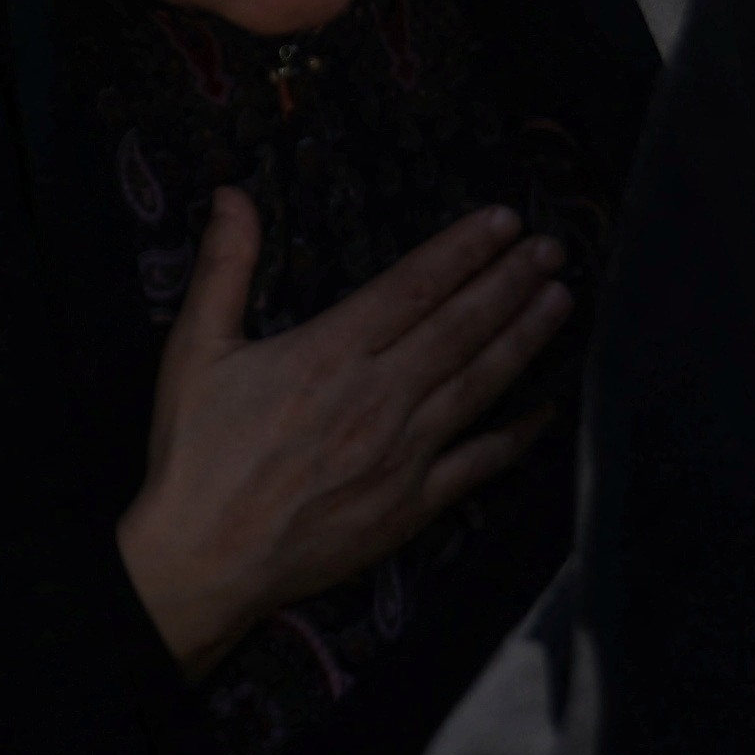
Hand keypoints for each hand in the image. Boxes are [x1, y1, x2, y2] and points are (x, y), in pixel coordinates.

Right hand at [114, 192, 571, 674]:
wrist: (203, 559)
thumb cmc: (195, 454)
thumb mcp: (194, 349)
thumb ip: (224, 267)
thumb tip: (231, 195)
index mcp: (329, 352)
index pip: (414, 285)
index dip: (463, 249)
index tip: (503, 221)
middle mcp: (378, 397)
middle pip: (459, 327)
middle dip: (510, 282)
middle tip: (552, 250)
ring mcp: (403, 454)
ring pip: (478, 384)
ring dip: (523, 339)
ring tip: (560, 302)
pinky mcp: (412, 505)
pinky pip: (478, 463)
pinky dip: (517, 435)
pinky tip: (546, 410)